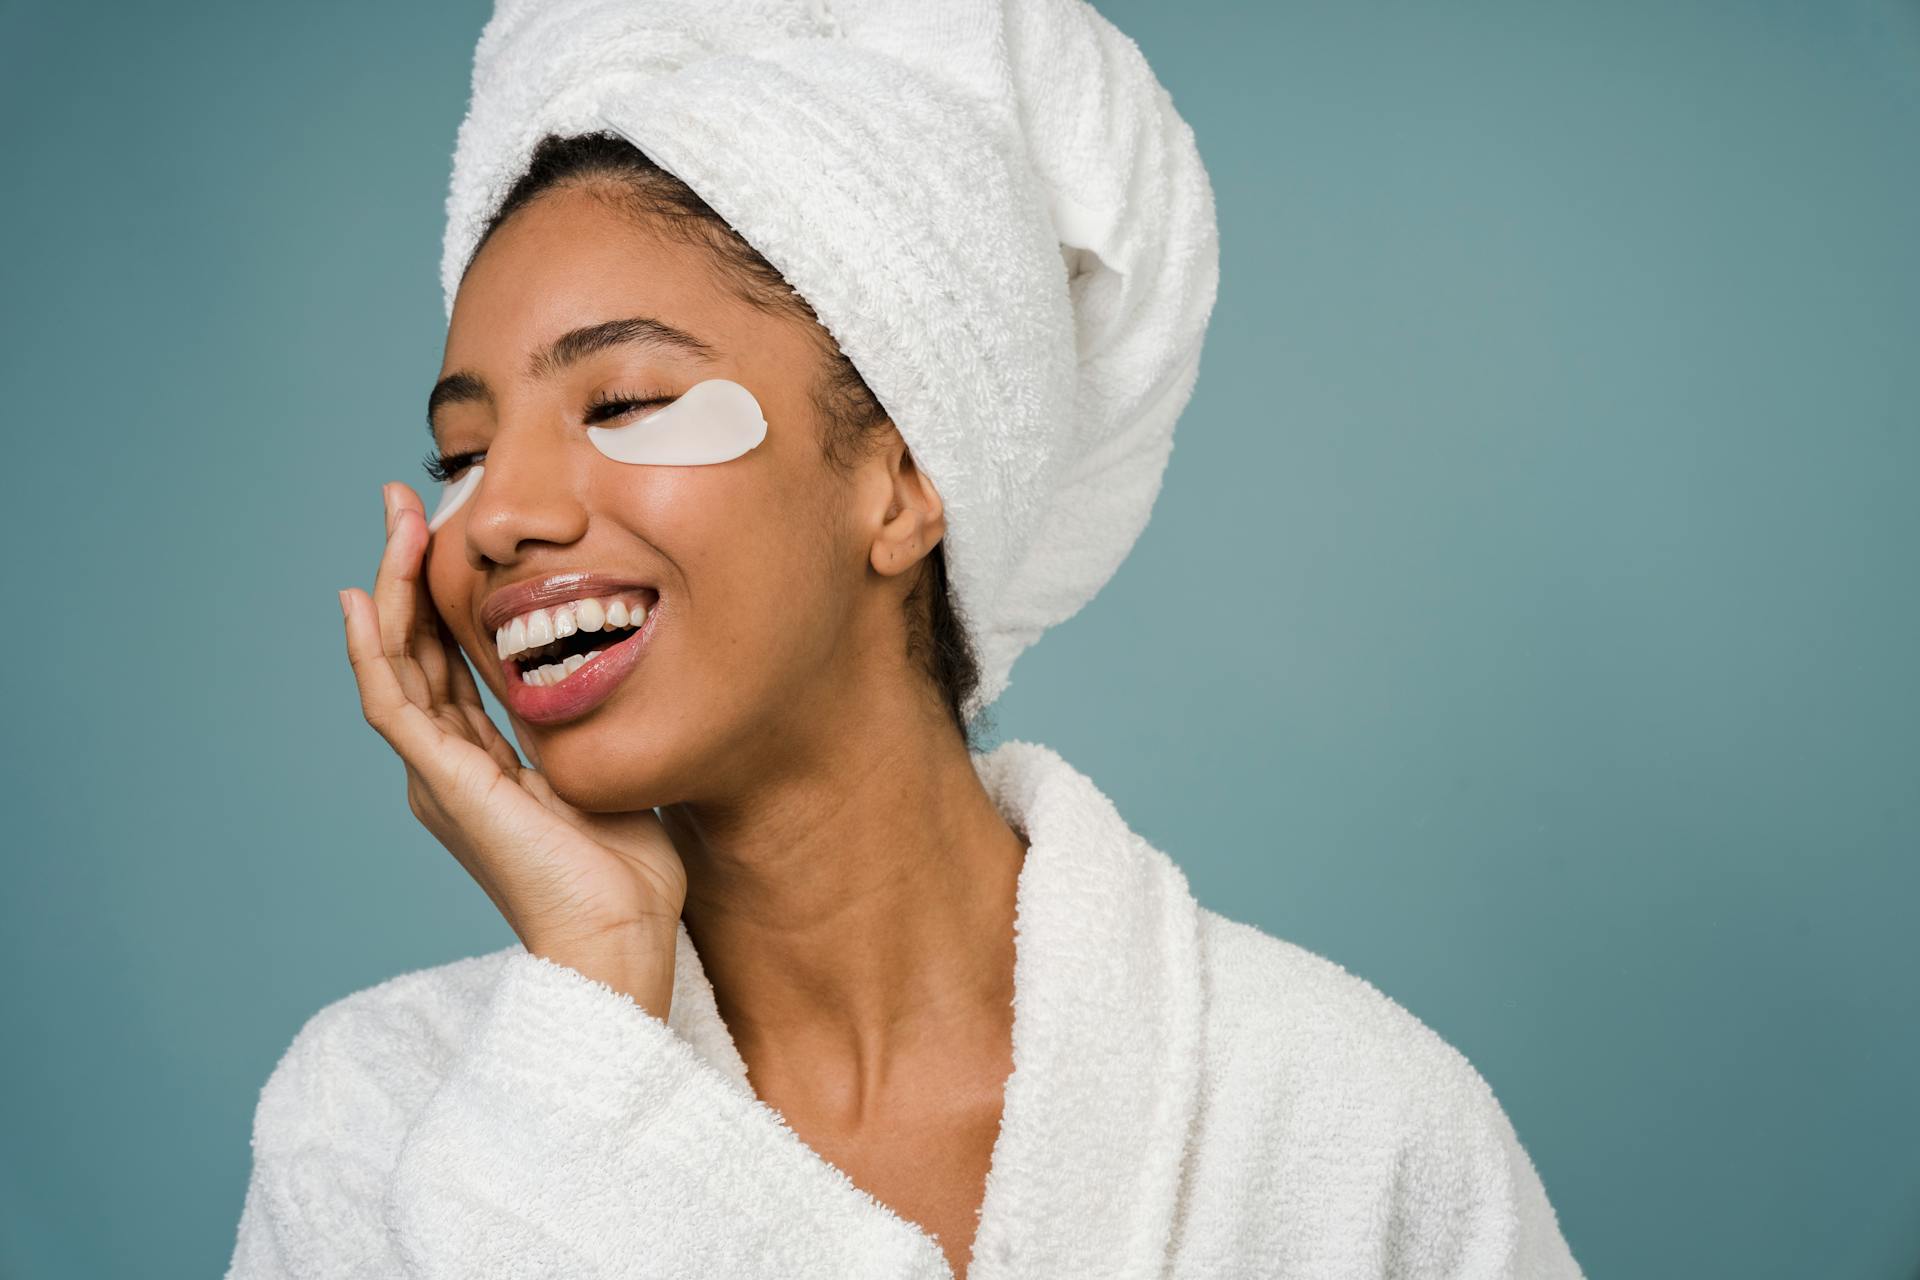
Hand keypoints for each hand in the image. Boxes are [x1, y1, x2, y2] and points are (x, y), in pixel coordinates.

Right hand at [338, 481, 686, 1017]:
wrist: (620, 937)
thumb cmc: (627, 874)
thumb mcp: (607, 771)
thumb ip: (588, 727)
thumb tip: (610, 674)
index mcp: (482, 765)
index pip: (448, 664)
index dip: (438, 599)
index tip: (444, 535)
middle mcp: (448, 766)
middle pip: (412, 652)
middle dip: (405, 574)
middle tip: (402, 501)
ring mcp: (439, 776)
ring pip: (394, 665)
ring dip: (388, 590)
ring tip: (390, 522)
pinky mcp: (444, 785)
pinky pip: (393, 704)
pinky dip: (373, 651)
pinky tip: (363, 601)